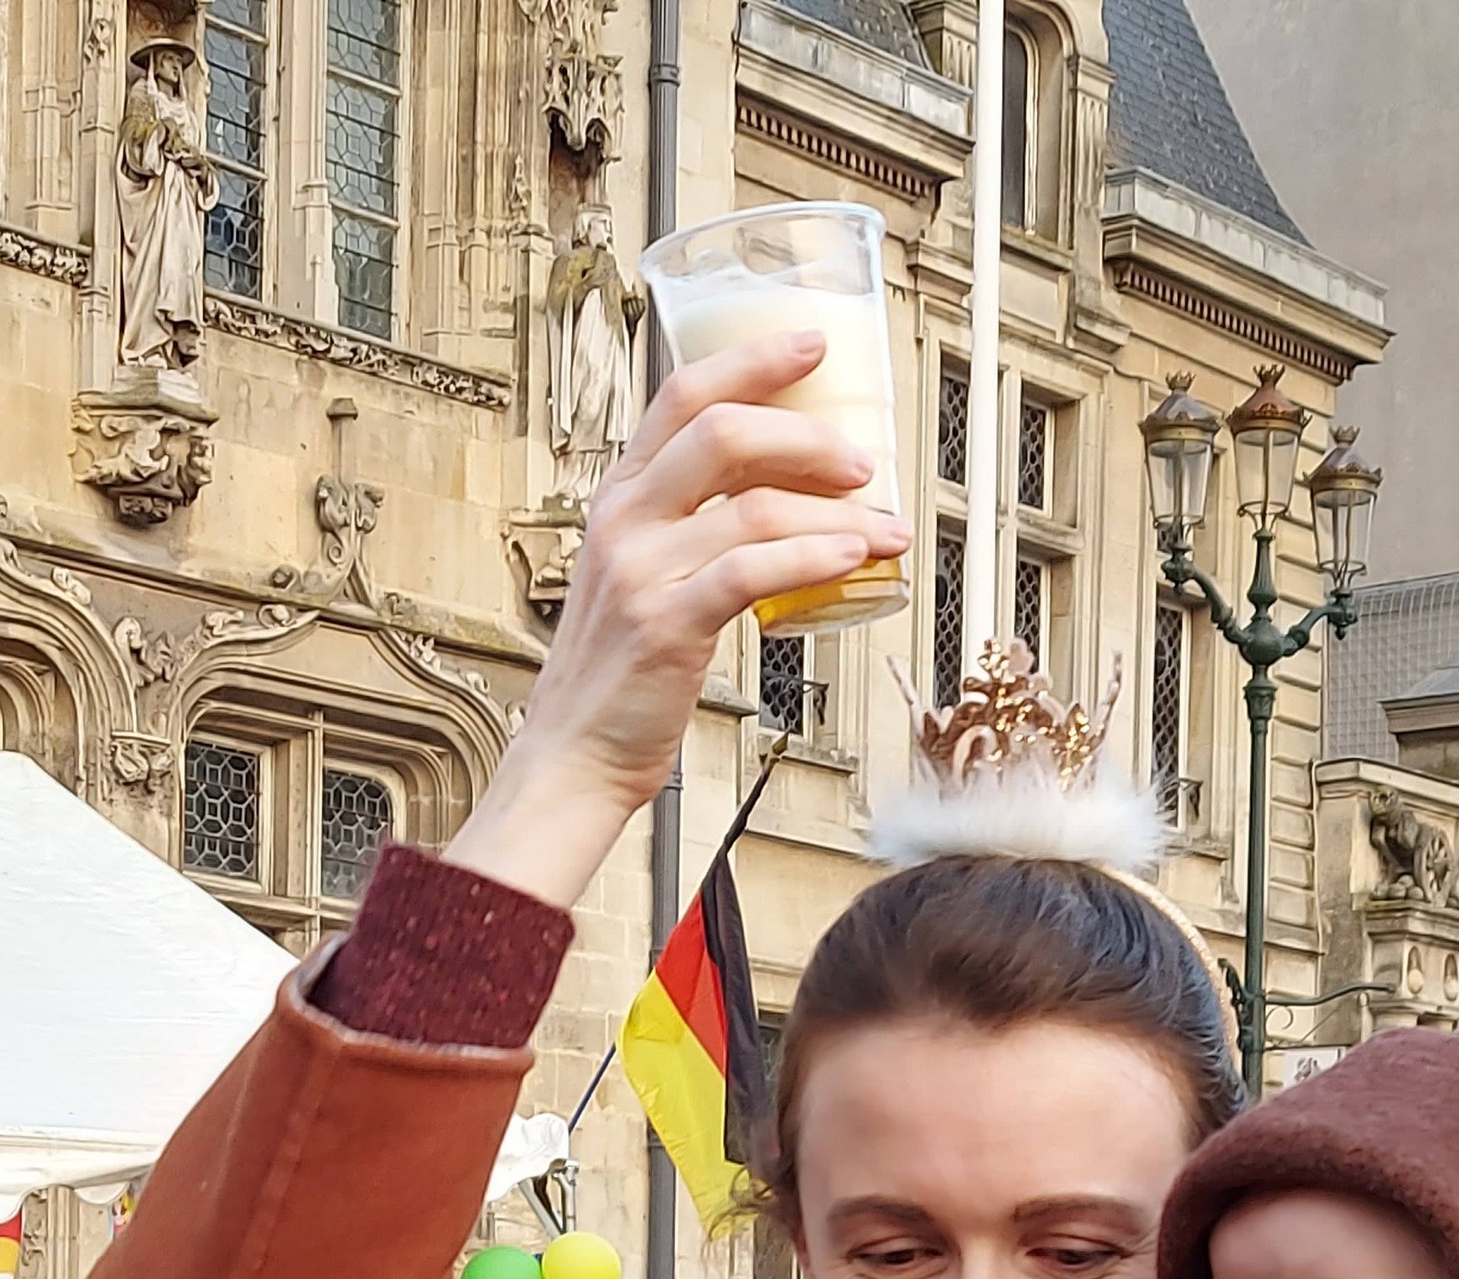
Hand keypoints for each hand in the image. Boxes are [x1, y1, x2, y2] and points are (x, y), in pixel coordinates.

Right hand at [447, 334, 913, 910]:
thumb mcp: (645, 580)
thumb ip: (694, 535)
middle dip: (805, 431)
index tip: (810, 344)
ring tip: (883, 523)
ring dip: (832, 506)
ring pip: (748, 502)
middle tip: (862, 455)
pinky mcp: (667, 624)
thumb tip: (783, 508)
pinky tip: (851, 558)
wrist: (575, 755)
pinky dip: (812, 557)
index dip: (749, 360)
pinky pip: (750, 571)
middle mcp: (624, 520)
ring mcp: (641, 569)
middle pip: (720, 431)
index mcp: (620, 498)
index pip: (681, 396)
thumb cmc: (621, 678)